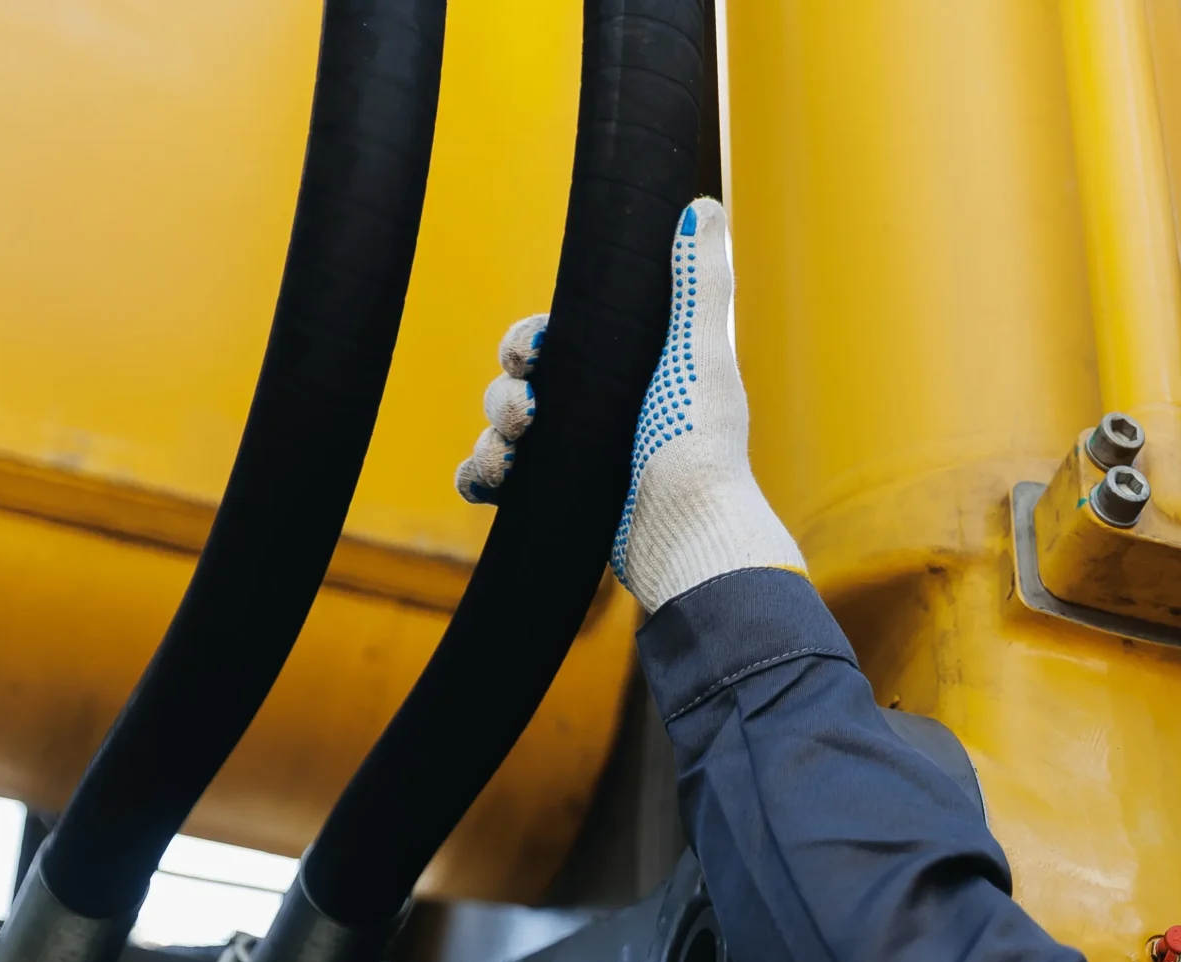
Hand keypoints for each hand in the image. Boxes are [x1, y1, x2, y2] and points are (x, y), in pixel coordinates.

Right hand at [454, 196, 803, 611]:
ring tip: (516, 446)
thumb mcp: (699, 353)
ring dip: (492, 432)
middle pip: (516, 384)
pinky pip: (493, 483)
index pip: (554, 341)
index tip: (534, 351)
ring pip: (499, 431)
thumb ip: (698, 281)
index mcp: (625, 375)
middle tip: (529, 409)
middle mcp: (599, 415)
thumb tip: (701, 205)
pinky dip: (479, 476)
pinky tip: (490, 478)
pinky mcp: (557, 505)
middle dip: (506, 389)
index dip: (530, 341)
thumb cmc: (700, 444)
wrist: (689, 536)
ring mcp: (576, 462)